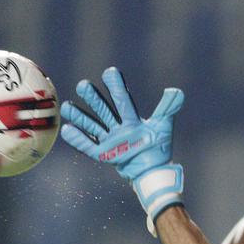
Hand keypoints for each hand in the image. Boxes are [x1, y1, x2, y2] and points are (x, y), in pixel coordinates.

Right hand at [61, 67, 185, 231]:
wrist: (153, 170)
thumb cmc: (159, 147)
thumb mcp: (163, 126)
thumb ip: (168, 108)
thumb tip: (176, 91)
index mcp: (131, 118)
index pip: (122, 100)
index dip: (116, 87)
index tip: (110, 72)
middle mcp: (118, 126)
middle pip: (103, 109)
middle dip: (93, 98)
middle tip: (84, 85)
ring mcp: (109, 139)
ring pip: (92, 125)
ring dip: (80, 116)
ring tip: (66, 106)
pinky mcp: (103, 153)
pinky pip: (88, 146)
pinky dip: (78, 139)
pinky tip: (67, 129)